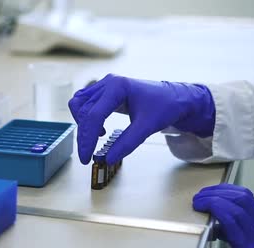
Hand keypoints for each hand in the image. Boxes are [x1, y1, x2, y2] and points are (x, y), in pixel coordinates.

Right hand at [68, 74, 215, 164]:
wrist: (174, 98)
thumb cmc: (164, 107)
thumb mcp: (147, 127)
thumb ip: (127, 143)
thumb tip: (107, 159)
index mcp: (118, 87)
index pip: (94, 115)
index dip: (87, 138)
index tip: (86, 157)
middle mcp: (108, 83)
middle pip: (84, 111)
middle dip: (84, 135)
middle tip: (87, 156)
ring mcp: (104, 85)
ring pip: (79, 105)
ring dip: (82, 124)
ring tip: (96, 138)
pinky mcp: (104, 91)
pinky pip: (84, 103)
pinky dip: (86, 118)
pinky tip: (100, 129)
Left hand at [193, 184, 253, 247]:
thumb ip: (238, 236)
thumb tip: (219, 227)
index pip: (246, 197)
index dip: (224, 190)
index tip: (208, 193)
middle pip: (241, 196)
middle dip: (216, 191)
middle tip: (200, 196)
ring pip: (238, 204)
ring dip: (214, 199)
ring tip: (199, 203)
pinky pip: (233, 223)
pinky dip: (219, 213)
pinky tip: (208, 214)